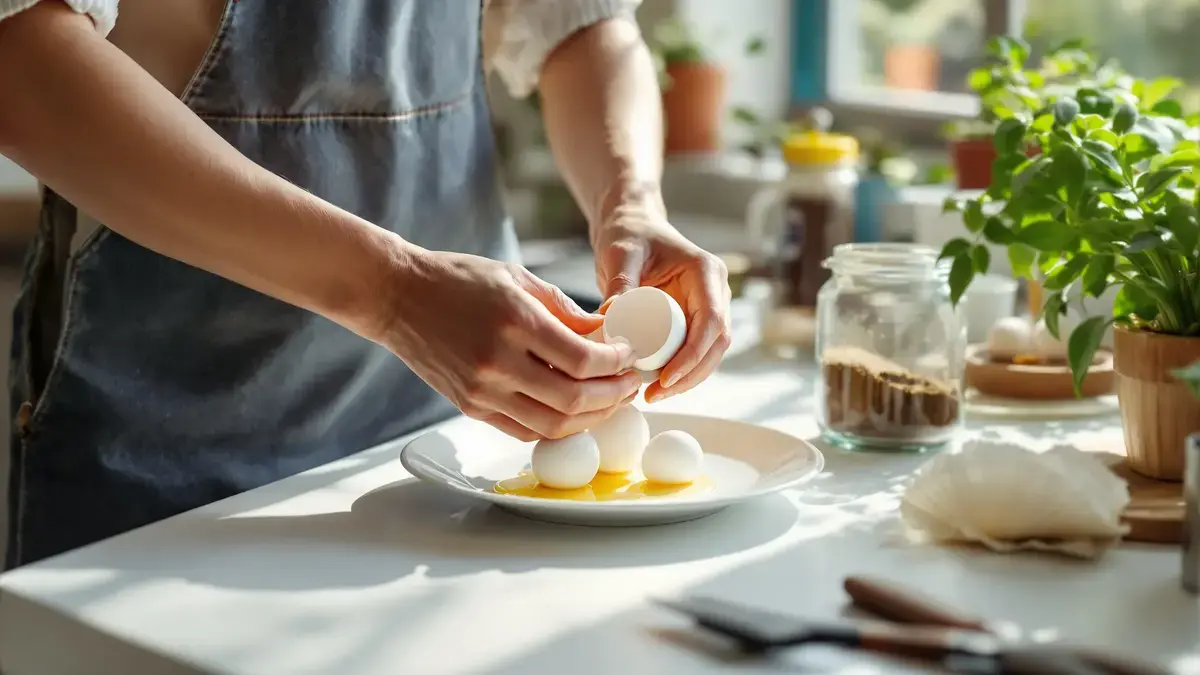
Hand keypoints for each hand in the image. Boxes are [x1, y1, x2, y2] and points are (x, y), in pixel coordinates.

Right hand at [381, 249, 641, 440]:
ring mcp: (482, 390)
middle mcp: (498, 362)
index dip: (616, 363)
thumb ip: (564, 310)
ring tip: (609, 402)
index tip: (630, 356)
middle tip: (630, 384)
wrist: (396, 297)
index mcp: (514, 322)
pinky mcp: (470, 406)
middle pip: (574, 399)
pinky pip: (525, 430)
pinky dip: (557, 426)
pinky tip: (574, 412)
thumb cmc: (458, 280)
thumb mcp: (518, 278)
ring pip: (552, 425)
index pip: (583, 359)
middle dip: (613, 396)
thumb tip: (605, 335)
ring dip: (590, 419)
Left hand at [594, 202, 731, 402]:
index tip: (665, 378)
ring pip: (711, 353)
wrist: (632, 230)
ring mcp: (709, 307)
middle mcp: (716, 291)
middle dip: (691, 375)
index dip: (693, 355)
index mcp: (706, 272)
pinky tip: (656, 387)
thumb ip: (620, 281)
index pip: (712, 322)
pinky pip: (696, 352)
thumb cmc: (628, 237)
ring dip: (688, 379)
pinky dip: (681, 372)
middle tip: (656, 395)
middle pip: (717, 344)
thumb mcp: (621, 254)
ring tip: (653, 396)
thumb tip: (611, 317)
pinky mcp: (696, 320)